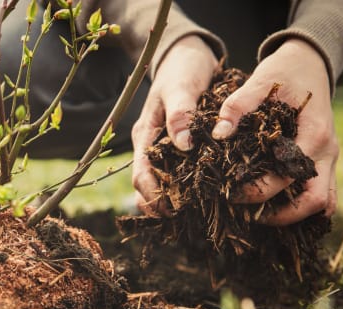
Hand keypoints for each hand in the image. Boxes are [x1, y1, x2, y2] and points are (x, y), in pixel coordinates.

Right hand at [131, 35, 217, 213]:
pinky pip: (177, 172)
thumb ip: (181, 114)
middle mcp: (151, 145)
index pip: (140, 174)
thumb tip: (183, 145)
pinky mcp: (178, 146)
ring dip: (171, 199)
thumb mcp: (181, 87)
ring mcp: (163, 146)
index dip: (152, 195)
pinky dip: (184, 186)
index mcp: (145, 134)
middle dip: (159, 204)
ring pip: (160, 182)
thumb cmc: (182, 68)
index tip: (171, 209)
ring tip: (192, 214)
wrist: (187, 55)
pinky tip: (201, 196)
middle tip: (182, 219)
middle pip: (146, 185)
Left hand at [213, 38, 338, 224]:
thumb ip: (237, 106)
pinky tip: (273, 207)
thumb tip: (219, 134)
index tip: (231, 194)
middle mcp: (326, 152)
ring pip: (322, 202)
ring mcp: (328, 158)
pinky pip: (320, 193)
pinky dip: (301, 206)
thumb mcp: (259, 82)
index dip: (258, 191)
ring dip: (293, 215)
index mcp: (313, 134)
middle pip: (314, 201)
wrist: (310, 62)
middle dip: (280, 215)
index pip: (288, 177)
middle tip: (247, 215)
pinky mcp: (322, 160)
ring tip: (258, 216)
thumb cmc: (284, 72)